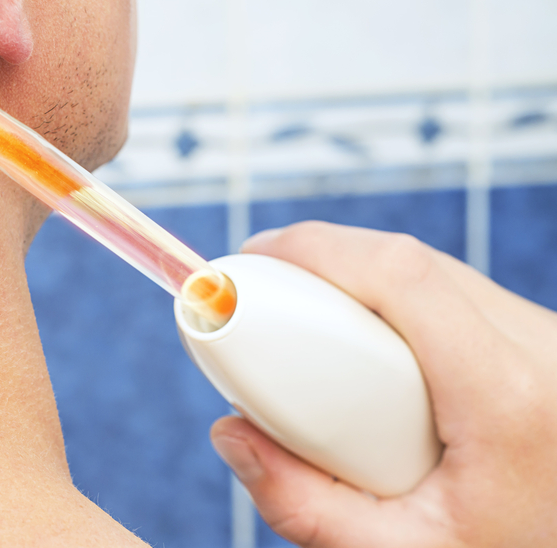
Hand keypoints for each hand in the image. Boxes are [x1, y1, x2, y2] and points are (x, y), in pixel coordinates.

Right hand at [210, 221, 556, 546]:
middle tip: (261, 283)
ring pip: (434, 270)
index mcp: (507, 396)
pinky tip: (359, 325)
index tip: (255, 257)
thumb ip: (306, 508)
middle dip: (325, 258)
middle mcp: (540, 348)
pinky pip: (455, 291)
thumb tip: (231, 434)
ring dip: (360, 273)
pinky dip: (395, 295)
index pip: (402, 276)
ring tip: (300, 305)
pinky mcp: (542, 339)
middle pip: (411, 263)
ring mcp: (547, 337)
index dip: (319, 248)